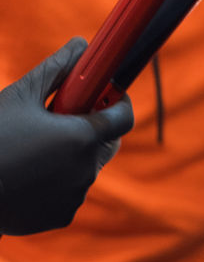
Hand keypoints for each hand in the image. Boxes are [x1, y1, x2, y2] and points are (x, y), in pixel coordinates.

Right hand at [0, 38, 133, 234]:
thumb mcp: (21, 95)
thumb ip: (57, 68)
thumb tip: (81, 44)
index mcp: (82, 137)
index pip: (124, 117)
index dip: (118, 102)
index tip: (105, 94)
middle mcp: (86, 170)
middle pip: (106, 144)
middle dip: (93, 129)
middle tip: (65, 119)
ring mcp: (75, 196)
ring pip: (85, 168)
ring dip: (72, 156)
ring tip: (36, 148)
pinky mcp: (60, 216)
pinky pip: (69, 193)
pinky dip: (58, 182)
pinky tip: (29, 174)